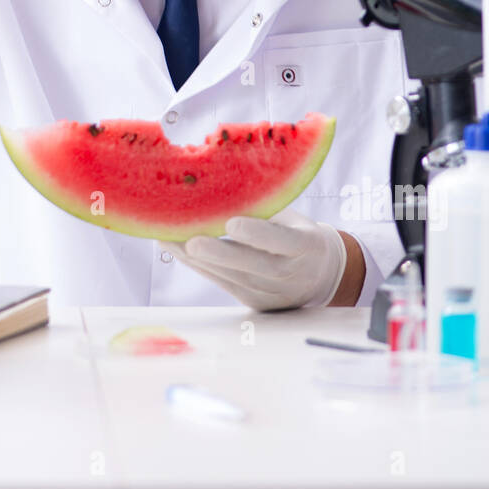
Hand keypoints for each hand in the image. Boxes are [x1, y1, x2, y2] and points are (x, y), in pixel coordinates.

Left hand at [164, 206, 347, 310]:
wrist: (320, 274)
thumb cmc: (300, 234)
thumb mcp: (293, 218)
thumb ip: (264, 209)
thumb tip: (221, 186)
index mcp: (306, 247)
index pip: (282, 241)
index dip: (257, 234)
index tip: (232, 223)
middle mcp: (289, 275)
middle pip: (251, 266)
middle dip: (218, 255)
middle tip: (190, 241)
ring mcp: (271, 293)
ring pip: (231, 278)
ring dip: (197, 260)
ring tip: (169, 239)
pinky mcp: (254, 302)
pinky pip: (223, 283)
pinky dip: (199, 266)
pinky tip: (178, 250)